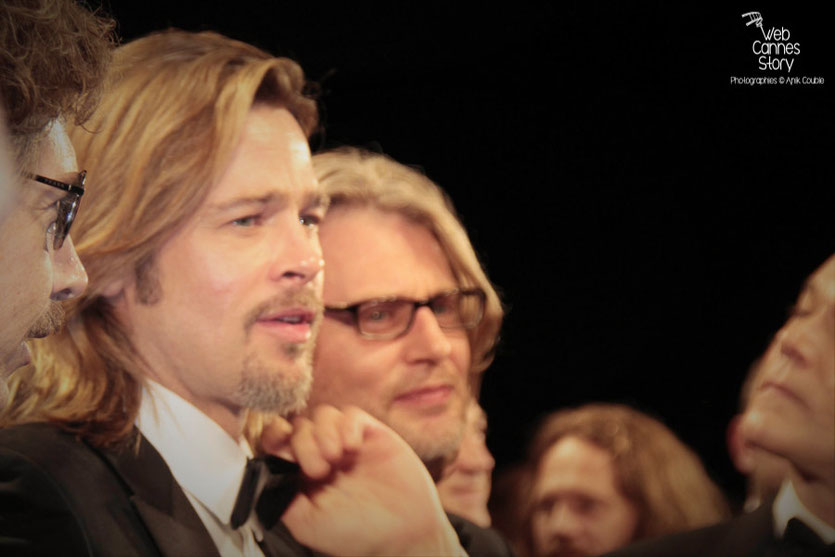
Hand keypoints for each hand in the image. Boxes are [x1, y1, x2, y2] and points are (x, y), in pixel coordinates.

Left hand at [263, 405, 462, 555]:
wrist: (404, 533)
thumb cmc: (357, 534)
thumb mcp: (306, 523)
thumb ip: (280, 497)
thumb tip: (261, 472)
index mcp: (303, 474)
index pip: (279, 440)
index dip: (276, 438)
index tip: (283, 453)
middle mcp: (324, 454)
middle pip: (299, 424)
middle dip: (303, 443)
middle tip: (319, 470)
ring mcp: (348, 443)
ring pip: (323, 414)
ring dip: (323, 432)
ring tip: (335, 458)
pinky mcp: (372, 434)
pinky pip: (351, 414)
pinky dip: (346, 426)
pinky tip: (352, 448)